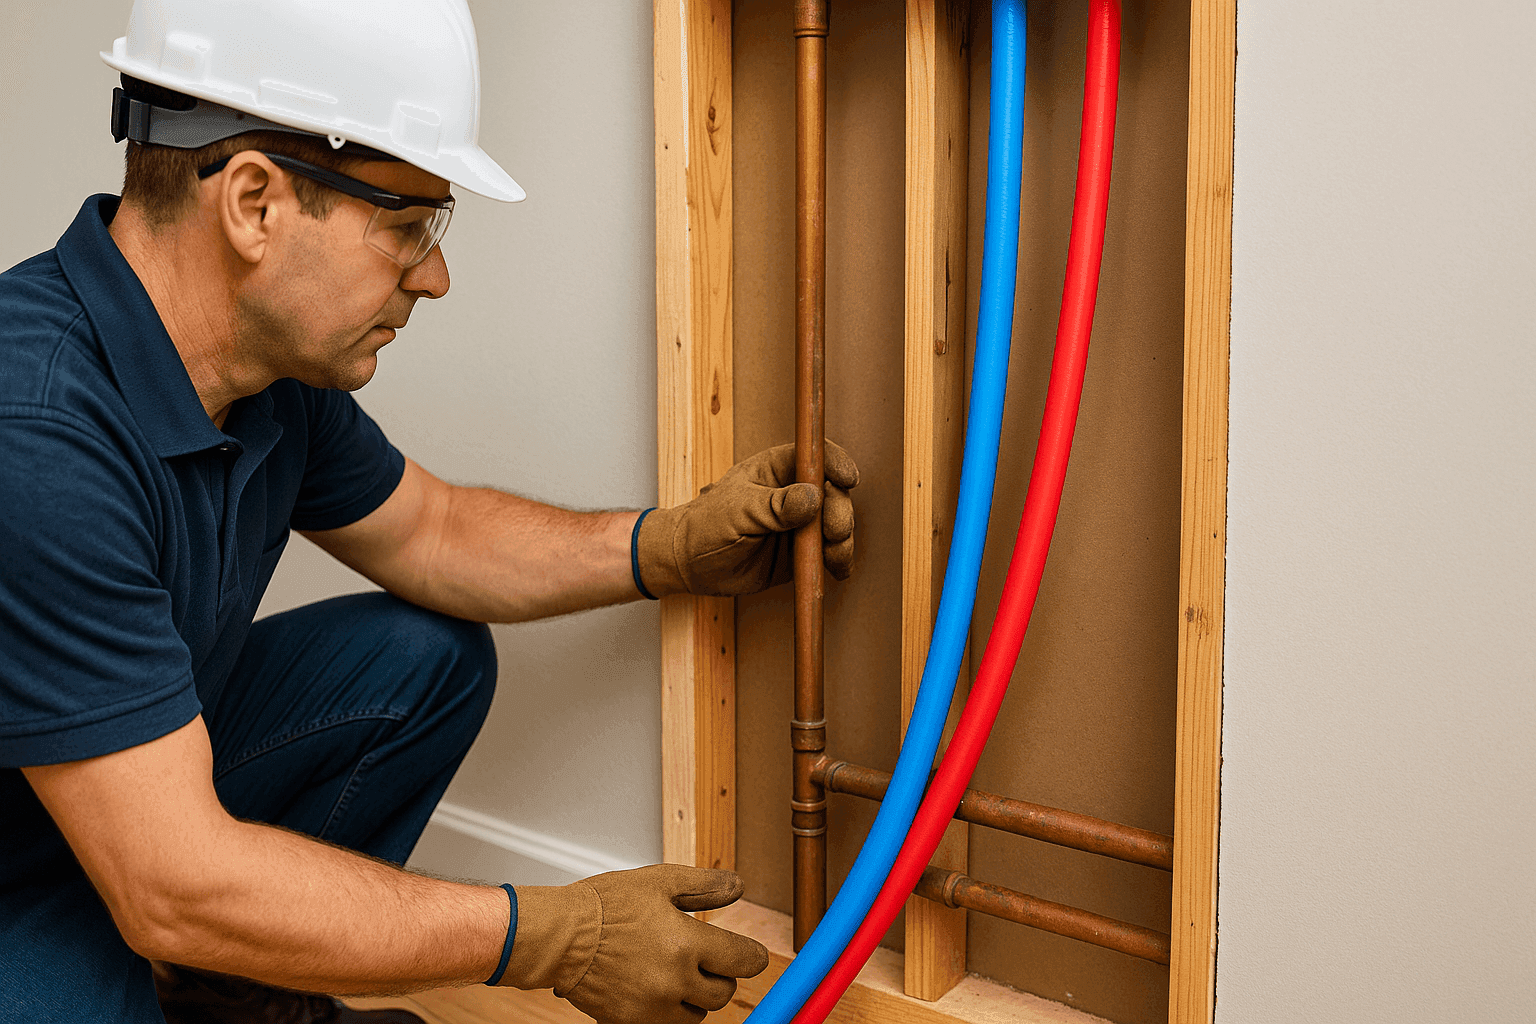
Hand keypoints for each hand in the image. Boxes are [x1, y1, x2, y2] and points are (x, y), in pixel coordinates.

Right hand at [500, 864, 768, 1023]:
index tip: (748, 953)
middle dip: (720, 975)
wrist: (560, 938)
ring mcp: (653, 1007)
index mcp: (686, 944)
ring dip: (696, 996)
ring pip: (698, 1014)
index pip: (744, 961)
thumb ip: (704, 886)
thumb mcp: (659, 882)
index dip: (751, 955)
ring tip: (676, 972)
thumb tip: (738, 888)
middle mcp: (674, 981)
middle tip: (704, 958)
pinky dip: (669, 1010)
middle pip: (724, 992)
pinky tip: (655, 987)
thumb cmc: (605, 906)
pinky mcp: (633, 1022)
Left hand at [637, 441, 858, 597]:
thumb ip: (775, 505)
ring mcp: (799, 523)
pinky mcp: (799, 552)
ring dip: (842, 540)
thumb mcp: (739, 510)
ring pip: (835, 525)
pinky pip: (827, 553)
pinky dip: (837, 560)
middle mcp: (793, 493)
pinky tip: (837, 569)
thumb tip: (813, 497)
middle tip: (834, 531)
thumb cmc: (705, 525)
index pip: (815, 456)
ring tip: (834, 556)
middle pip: (833, 494)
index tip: (848, 478)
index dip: (835, 463)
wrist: (688, 563)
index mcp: (777, 469)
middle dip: (840, 512)